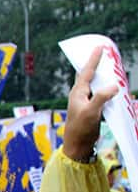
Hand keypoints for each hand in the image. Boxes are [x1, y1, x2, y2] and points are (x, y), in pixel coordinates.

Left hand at [62, 46, 118, 160]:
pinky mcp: (90, 108)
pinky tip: (112, 87)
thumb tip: (114, 86)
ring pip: (94, 84)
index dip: (93, 59)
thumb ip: (102, 98)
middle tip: (104, 53)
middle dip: (96, 64)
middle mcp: (80, 94)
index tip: (99, 47)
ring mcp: (85, 101)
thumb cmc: (81, 128)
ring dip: (102, 75)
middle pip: (89, 75)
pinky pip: (99, 93)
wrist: (77, 145)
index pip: (87, 71)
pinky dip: (105, 87)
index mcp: (78, 92)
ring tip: (110, 67)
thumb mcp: (92, 112)